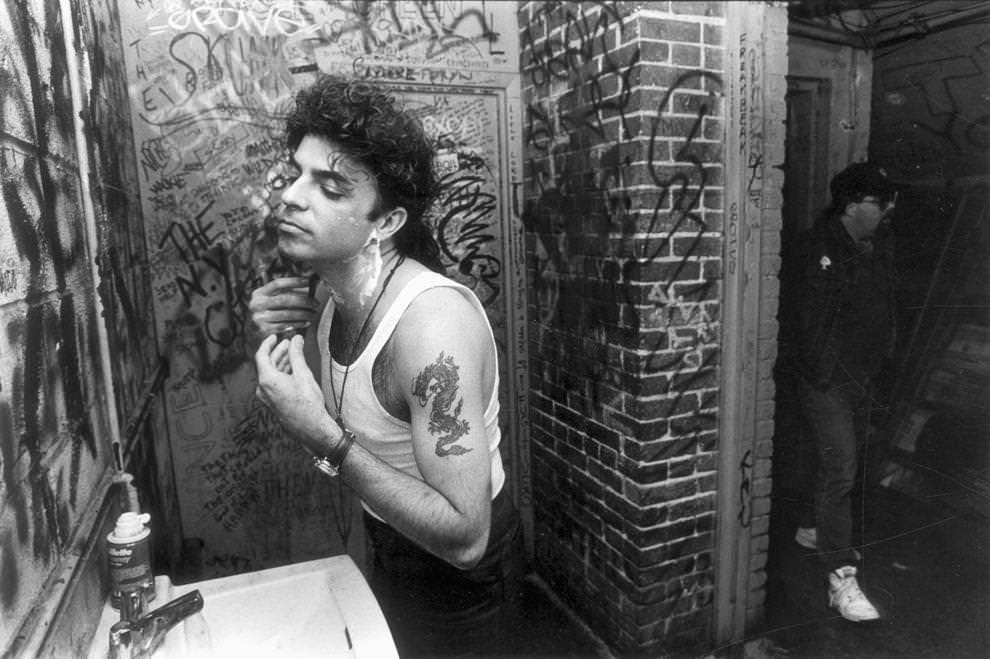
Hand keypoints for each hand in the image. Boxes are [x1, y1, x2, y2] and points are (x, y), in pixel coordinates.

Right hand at [248, 276, 320, 338]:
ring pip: (286, 314)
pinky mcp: (264, 330)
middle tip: (315, 303)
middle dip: (303, 301)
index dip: (293, 281)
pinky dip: (298, 324)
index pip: (277, 283)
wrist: (253, 332)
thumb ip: (285, 292)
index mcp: (259, 293)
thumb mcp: (271, 299)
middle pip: (284, 299)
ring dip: (303, 314)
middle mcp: (257, 304)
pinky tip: (306, 322)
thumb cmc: (268, 312)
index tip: (308, 281)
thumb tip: (308, 285)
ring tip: (313, 314)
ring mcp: (259, 318)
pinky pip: (285, 326)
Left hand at [254, 334, 339, 453]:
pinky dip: (281, 374)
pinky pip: (273, 383)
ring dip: (281, 363)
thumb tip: (296, 340)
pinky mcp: (272, 403)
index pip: (262, 355)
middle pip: (267, 364)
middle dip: (278, 352)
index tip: (275, 337)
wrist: (311, 427)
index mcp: (267, 380)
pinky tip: (293, 371)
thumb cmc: (307, 404)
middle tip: (289, 344)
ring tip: (294, 356)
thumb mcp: (303, 374)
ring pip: (270, 374)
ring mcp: (266, 397)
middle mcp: (263, 389)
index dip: (268, 343)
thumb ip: (297, 354)